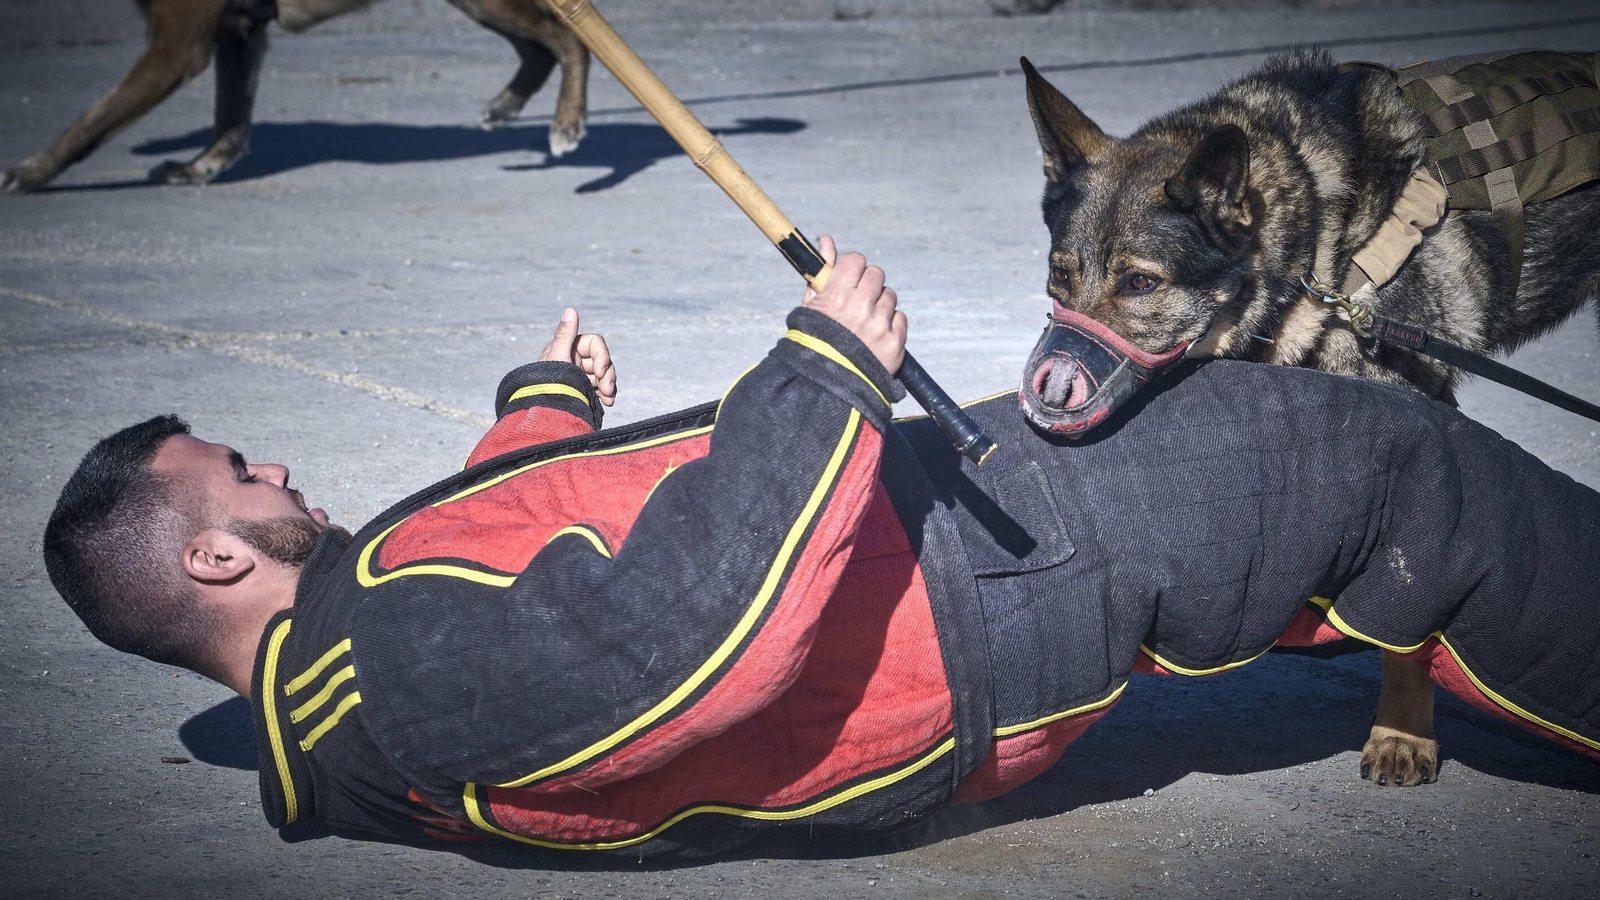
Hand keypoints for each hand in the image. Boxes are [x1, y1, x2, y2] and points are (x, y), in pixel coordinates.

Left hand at [538, 308, 616, 406]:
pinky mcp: (583, 392)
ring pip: (604, 375)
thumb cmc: (545, 385)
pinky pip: (601, 388)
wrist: (541, 416)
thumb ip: (565, 335)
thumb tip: (570, 309)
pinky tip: (607, 403)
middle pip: (602, 360)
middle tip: (607, 390)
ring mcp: (579, 377)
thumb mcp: (556, 359)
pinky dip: (606, 394)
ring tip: (608, 400)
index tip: (601, 371)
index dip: (602, 355)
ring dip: (609, 385)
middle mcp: (574, 361)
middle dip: (608, 374)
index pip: (594, 344)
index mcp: (567, 349)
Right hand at [801, 235, 907, 373]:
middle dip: (868, 284)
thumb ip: (822, 271)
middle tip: (858, 300)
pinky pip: (900, 318)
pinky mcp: (895, 343)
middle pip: (876, 274)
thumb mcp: (810, 305)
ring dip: (879, 304)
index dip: (852, 269)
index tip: (848, 279)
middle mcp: (860, 307)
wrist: (824, 385)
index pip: (856, 260)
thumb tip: (826, 239)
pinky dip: (890, 324)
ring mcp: (879, 325)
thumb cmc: (813, 341)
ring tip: (865, 322)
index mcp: (836, 295)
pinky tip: (875, 335)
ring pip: (889, 296)